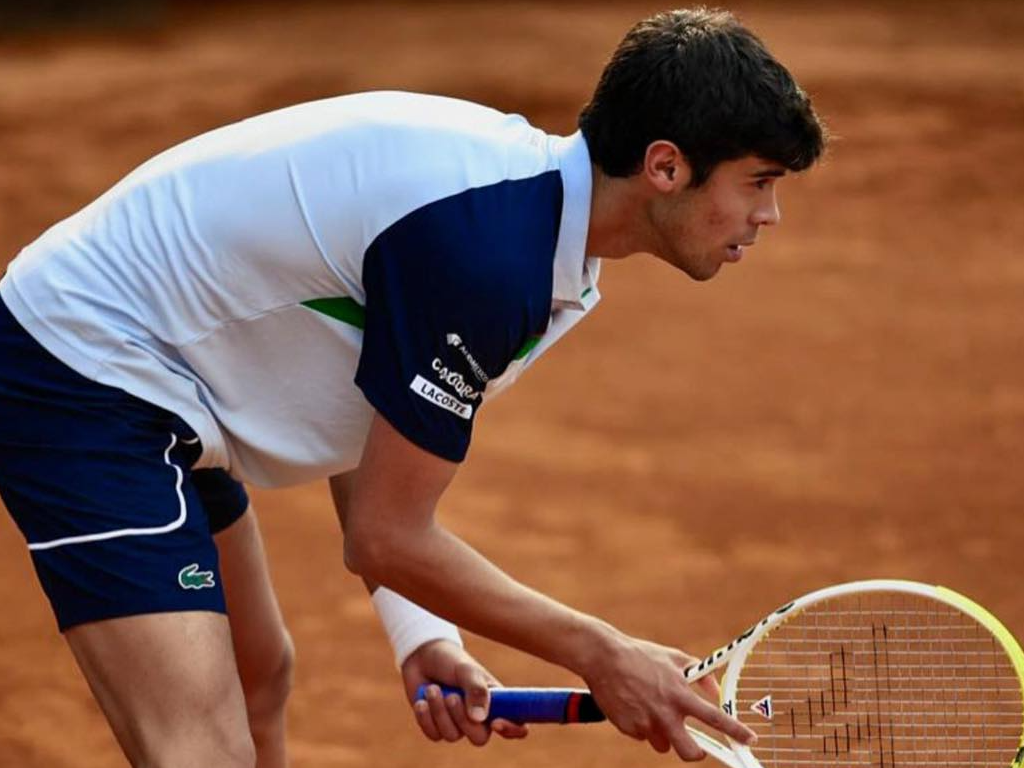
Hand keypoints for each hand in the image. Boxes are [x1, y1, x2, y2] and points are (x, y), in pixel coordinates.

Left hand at [401, 639, 528, 744]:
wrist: (421, 656)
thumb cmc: (451, 660)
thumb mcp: (466, 670)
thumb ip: (476, 690)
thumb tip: (480, 718)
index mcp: (496, 701)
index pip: (516, 724)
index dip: (512, 729)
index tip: (496, 722)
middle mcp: (479, 717)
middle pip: (479, 738)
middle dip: (462, 719)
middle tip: (452, 696)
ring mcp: (457, 724)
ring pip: (452, 735)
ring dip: (440, 711)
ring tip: (432, 688)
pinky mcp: (436, 726)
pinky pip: (434, 735)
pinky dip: (426, 717)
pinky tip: (422, 700)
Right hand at [581, 634, 755, 759]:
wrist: (603, 658)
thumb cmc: (640, 655)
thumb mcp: (674, 657)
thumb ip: (699, 674)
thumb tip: (716, 689)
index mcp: (680, 694)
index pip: (715, 718)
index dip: (736, 731)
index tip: (750, 739)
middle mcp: (665, 713)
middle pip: (689, 752)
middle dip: (696, 754)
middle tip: (696, 748)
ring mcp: (646, 723)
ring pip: (663, 744)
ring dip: (663, 734)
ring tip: (652, 709)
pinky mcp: (629, 728)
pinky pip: (643, 735)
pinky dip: (643, 726)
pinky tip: (635, 705)